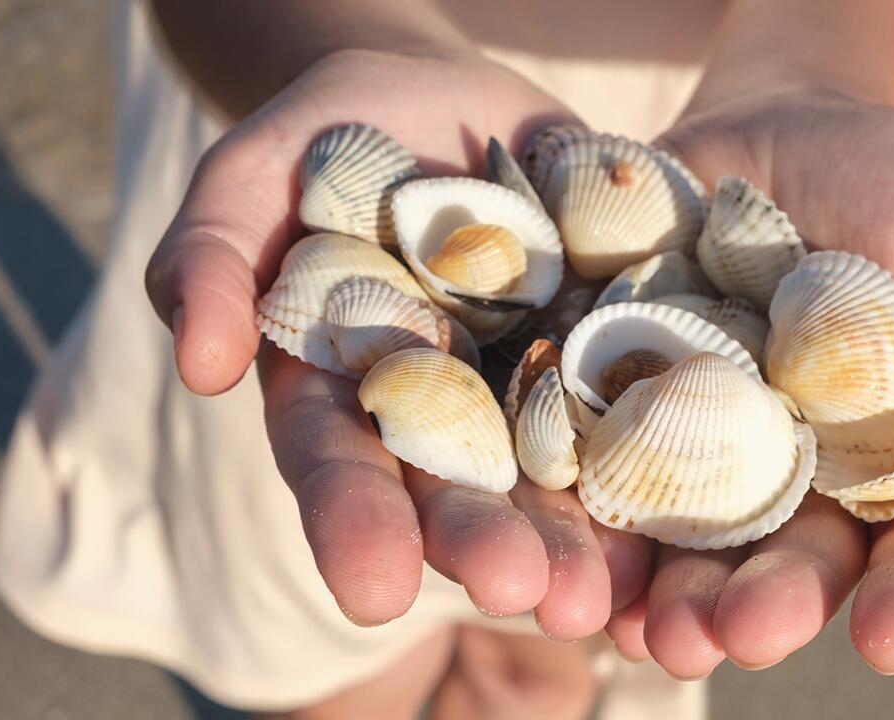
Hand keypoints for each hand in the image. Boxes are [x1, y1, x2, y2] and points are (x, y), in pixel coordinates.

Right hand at [145, 49, 651, 632]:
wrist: (457, 105)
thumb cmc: (338, 133)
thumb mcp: (262, 166)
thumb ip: (214, 248)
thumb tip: (201, 361)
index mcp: (343, 388)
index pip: (337, 462)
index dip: (354, 522)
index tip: (374, 592)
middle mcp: (438, 414)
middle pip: (455, 491)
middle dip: (486, 546)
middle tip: (529, 594)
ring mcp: (526, 391)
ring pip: (551, 477)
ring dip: (580, 541)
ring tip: (608, 593)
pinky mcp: (603, 357)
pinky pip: (636, 411)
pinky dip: (661, 463)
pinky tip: (693, 513)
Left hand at [601, 92, 893, 675]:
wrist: (781, 121)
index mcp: (889, 458)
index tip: (892, 640)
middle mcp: (793, 471)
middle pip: (788, 559)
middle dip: (769, 602)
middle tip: (742, 632)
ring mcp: (701, 438)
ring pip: (687, 539)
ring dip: (667, 591)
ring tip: (652, 629)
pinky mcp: (619, 392)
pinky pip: (595, 463)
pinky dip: (581, 515)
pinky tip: (571, 556)